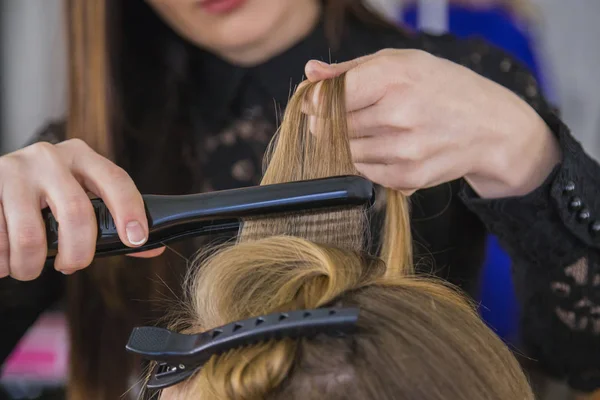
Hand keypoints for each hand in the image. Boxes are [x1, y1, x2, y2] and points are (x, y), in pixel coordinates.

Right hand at [0, 139, 163, 280]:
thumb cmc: (46, 195)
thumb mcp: (80, 197)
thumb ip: (112, 223)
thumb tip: (153, 249)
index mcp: (81, 156)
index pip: (115, 180)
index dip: (129, 211)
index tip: (136, 240)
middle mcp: (49, 157)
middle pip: (76, 213)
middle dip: (77, 253)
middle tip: (71, 266)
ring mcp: (13, 169)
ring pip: (30, 235)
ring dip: (31, 264)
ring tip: (28, 267)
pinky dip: (3, 261)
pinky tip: (6, 261)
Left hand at [304, 49, 560, 197]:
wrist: (493, 128)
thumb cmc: (445, 88)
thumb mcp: (402, 62)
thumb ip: (350, 70)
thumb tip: (310, 74)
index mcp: (392, 76)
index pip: (328, 97)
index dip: (314, 102)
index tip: (314, 103)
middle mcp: (397, 113)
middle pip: (330, 128)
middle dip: (329, 124)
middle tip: (345, 117)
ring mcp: (403, 149)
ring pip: (344, 153)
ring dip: (348, 145)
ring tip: (374, 130)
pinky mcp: (408, 177)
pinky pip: (364, 173)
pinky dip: (367, 162)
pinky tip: (387, 147)